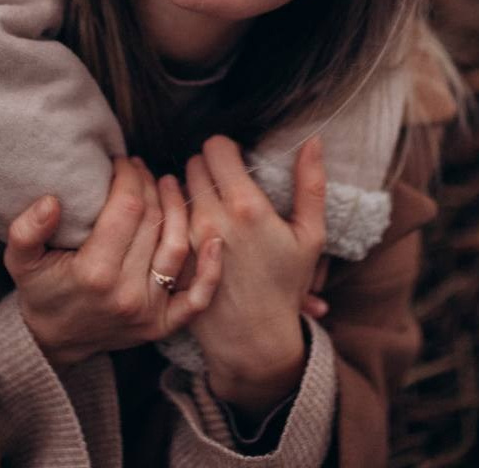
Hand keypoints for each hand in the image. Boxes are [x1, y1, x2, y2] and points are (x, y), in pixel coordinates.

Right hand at [4, 157, 222, 366]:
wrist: (52, 343)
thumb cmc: (40, 292)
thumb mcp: (19, 261)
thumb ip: (26, 230)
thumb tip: (51, 201)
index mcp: (94, 273)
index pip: (127, 207)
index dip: (129, 176)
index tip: (122, 162)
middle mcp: (127, 292)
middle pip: (154, 220)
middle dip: (149, 185)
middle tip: (140, 168)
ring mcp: (149, 311)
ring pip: (177, 246)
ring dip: (179, 208)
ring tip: (167, 183)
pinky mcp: (163, 324)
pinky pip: (197, 297)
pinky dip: (210, 269)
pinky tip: (213, 238)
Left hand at [185, 135, 325, 418]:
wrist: (254, 339)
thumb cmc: (285, 285)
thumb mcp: (310, 236)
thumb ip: (311, 183)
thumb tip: (313, 139)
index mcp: (246, 206)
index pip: (215, 147)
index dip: (226, 149)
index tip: (235, 162)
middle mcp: (212, 218)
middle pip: (193, 163)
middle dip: (207, 167)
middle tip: (222, 184)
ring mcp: (187, 239)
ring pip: (175, 188)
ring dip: (188, 190)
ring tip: (207, 204)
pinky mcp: (172, 256)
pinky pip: (165, 219)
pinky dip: (174, 216)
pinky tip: (191, 227)